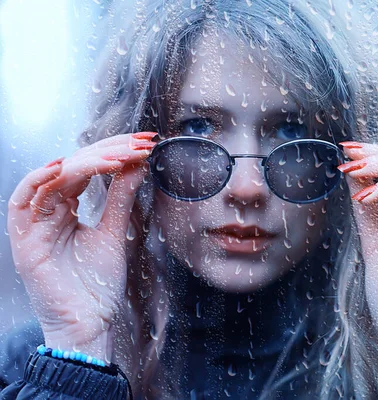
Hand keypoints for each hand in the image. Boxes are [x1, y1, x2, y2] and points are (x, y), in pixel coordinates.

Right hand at [6, 132, 156, 360]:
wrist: (90, 321)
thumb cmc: (98, 283)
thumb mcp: (114, 230)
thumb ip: (121, 196)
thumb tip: (137, 163)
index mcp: (66, 209)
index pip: (85, 169)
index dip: (113, 151)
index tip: (143, 142)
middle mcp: (48, 212)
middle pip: (71, 168)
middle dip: (106, 151)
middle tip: (137, 144)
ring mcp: (34, 225)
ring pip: (51, 179)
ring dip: (84, 163)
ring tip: (116, 156)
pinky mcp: (23, 240)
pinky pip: (22, 202)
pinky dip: (40, 180)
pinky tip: (65, 166)